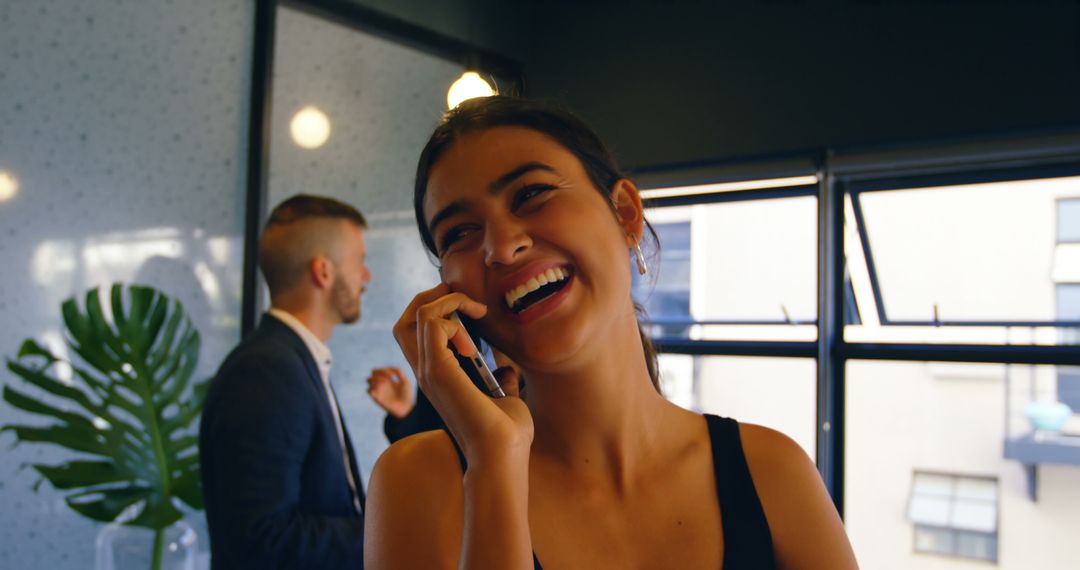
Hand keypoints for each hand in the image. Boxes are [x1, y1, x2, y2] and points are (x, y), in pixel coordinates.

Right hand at [366, 367, 413, 418]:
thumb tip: (390, 369)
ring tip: (385, 382)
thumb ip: (399, 372)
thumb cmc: (406, 396)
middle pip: (373, 372)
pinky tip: (382, 388)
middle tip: (389, 378)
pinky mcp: (376, 397)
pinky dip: (373, 386)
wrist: (406, 408)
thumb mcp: (406, 382)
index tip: (393, 376)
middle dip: (379, 371)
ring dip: (376, 378)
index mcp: (388, 380)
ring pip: (368, 379)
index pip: (381, 370)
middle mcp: (382, 384)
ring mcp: (378, 390)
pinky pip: (368, 390)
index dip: (386, 369)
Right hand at [393, 284, 532, 466]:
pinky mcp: (438, 370)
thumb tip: (507, 368)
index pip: (416, 333)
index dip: (439, 310)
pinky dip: (454, 317)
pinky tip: (475, 340)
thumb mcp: (503, 397)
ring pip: (417, 313)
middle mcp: (426, 372)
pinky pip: (432, 323)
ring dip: (449, 302)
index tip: (474, 312)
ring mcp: (428, 371)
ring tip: (477, 312)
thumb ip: (500, 380)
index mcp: (438, 377)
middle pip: (405, 319)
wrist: (503, 455)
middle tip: (464, 298)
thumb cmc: (506, 435)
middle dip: (433, 297)